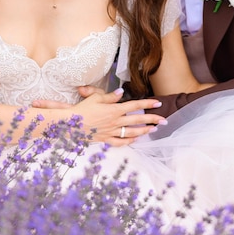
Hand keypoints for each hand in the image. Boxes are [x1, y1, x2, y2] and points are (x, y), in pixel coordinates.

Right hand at [34, 87, 167, 145]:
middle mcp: (115, 122)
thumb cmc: (81, 109)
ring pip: (131, 132)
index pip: (135, 106)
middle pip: (137, 120)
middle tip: (164, 120)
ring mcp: (111, 132)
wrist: (70, 124)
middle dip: (152, 120)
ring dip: (144, 131)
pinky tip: (135, 140)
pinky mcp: (105, 139)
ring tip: (153, 130)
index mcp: (114, 110)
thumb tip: (121, 92)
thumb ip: (110, 96)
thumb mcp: (95, 98)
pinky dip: (128, 141)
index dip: (147, 104)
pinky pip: (119, 142)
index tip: (158, 103)